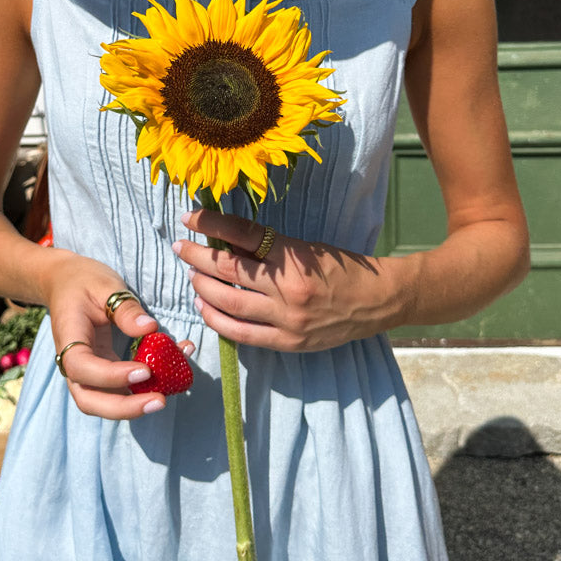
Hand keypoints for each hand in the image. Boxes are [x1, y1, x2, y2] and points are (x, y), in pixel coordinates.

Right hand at [42, 250, 193, 418]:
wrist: (65, 282)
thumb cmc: (84, 281)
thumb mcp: (105, 285)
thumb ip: (125, 307)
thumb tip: (149, 328)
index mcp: (68, 338)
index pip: (82, 367)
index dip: (112, 376)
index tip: (145, 370)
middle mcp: (73, 362)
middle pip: (89, 400)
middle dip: (124, 408)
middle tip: (159, 401)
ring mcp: (86, 371)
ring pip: (103, 402)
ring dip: (134, 405)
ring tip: (166, 395)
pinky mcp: (102, 371)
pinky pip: (119, 388)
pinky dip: (142, 388)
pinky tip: (172, 372)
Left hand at [172, 210, 416, 351]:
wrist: (379, 300)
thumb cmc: (342, 267)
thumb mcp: (307, 248)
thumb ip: (269, 248)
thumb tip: (226, 241)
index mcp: (294, 257)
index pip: (243, 235)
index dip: (211, 224)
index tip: (189, 218)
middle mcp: (288, 288)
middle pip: (229, 271)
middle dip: (198, 258)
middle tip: (181, 249)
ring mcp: (287, 319)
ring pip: (229, 304)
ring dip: (202, 288)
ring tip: (191, 277)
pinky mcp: (289, 342)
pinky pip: (242, 335)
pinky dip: (217, 321)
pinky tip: (204, 308)